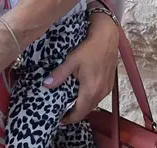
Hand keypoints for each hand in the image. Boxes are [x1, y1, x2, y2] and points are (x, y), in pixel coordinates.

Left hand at [46, 8, 118, 123]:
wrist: (108, 36)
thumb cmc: (90, 47)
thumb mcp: (72, 60)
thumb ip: (59, 74)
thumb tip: (46, 85)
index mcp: (91, 90)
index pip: (79, 113)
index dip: (69, 119)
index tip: (59, 120)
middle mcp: (101, 92)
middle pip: (87, 111)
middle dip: (75, 114)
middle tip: (62, 113)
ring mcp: (107, 88)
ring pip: (93, 104)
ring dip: (83, 107)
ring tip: (71, 104)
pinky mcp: (110, 83)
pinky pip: (98, 97)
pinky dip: (90, 100)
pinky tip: (82, 94)